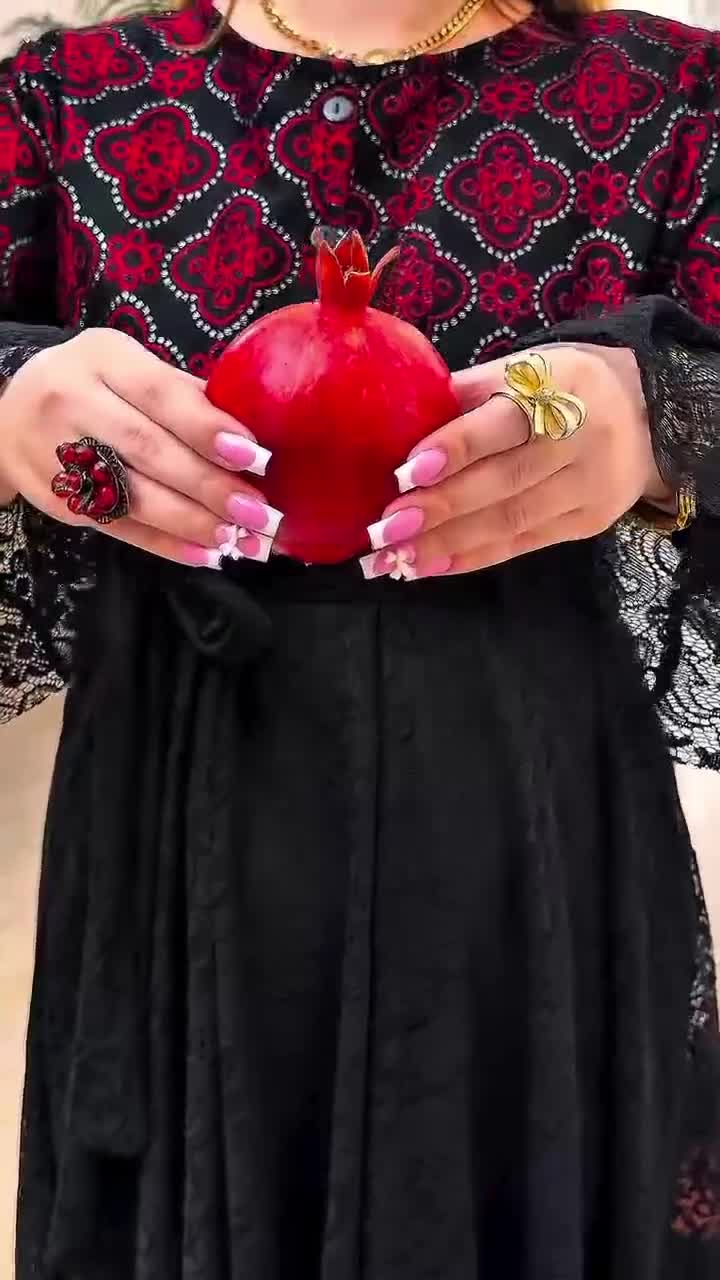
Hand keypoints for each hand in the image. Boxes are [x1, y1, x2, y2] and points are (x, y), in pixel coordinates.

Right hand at [0, 329, 283, 566]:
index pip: (160, 394)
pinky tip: (205, 554)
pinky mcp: (55, 499)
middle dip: (210, 486)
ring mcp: (56, 453)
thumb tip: (254, 434)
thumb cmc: (94, 385)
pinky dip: (165, 544)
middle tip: (259, 513)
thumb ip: (184, 393)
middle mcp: (71, 401)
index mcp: (101, 358)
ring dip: (192, 523)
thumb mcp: (130, 367)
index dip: (208, 428)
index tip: (254, 457)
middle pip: (148, 450)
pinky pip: (117, 528)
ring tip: (239, 540)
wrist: (10, 413)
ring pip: (132, 496)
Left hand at [359, 344, 671, 580]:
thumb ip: (467, 393)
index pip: (503, 423)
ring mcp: (588, 486)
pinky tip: (430, 565)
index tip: (404, 473)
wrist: (648, 415)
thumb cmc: (563, 387)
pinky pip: (523, 543)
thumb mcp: (525, 369)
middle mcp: (581, 440)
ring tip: (395, 557)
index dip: (454, 448)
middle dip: (439, 508)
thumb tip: (395, 419)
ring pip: (510, 520)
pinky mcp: (587, 522)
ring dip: (446, 542)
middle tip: (384, 529)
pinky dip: (472, 556)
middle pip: (503, 481)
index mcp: (560, 388)